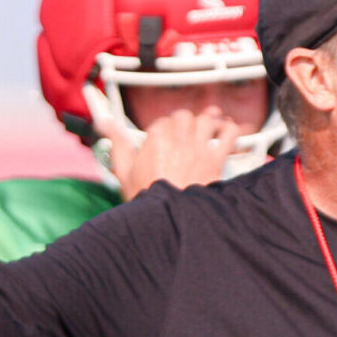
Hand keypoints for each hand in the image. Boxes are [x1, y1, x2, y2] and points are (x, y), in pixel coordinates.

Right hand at [103, 106, 244, 199]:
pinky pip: (230, 133)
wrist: (171, 220)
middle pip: (184, 116)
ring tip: (207, 128)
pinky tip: (226, 134)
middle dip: (184, 122)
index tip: (165, 137)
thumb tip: (106, 124)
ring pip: (207, 120)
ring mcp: (199, 149)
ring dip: (207, 122)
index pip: (163, 121)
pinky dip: (230, 129)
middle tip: (184, 134)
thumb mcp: (124, 172)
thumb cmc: (147, 199)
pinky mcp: (216, 160)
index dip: (165, 128)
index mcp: (156, 139)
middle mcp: (179, 140)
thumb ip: (118, 144)